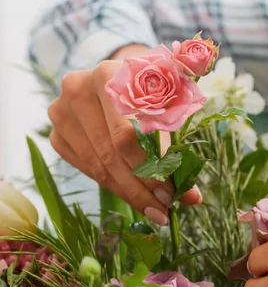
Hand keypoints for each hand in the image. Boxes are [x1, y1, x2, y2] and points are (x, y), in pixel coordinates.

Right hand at [48, 45, 201, 225]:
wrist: (118, 79)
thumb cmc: (148, 90)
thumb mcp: (166, 107)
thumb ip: (176, 148)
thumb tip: (192, 198)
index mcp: (108, 75)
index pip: (126, 135)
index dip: (149, 169)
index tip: (170, 195)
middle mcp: (77, 90)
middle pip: (109, 154)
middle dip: (139, 188)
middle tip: (162, 211)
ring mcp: (61, 113)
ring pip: (97, 166)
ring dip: (126, 192)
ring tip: (152, 210)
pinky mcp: (56, 134)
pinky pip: (86, 168)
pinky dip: (111, 185)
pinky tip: (131, 195)